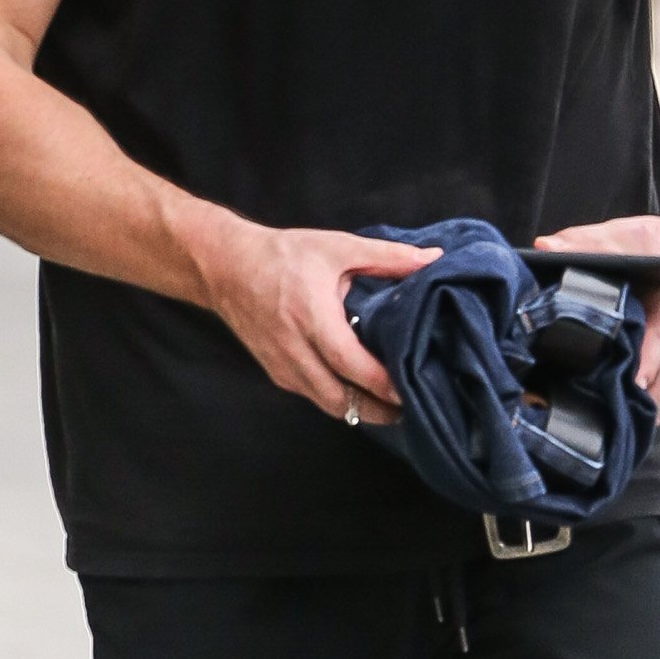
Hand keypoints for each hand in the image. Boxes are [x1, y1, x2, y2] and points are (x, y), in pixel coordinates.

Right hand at [196, 219, 437, 425]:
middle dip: (377, 411)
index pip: (350, 365)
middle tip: (411, 407)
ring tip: (392, 405)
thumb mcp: (338, 247)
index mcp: (312, 318)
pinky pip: (314, 396)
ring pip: (328, 405)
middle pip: (340, 400)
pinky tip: (361, 392)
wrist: (226, 267)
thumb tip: (433, 259)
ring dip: (360, 410)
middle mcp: (294, 350)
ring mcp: (283, 367)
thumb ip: (389, 257)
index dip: (382, 384)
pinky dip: (341, 400)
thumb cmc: (283, 255)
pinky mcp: (277, 374)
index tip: (412, 391)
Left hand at [531, 211, 659, 424]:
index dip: (642, 368)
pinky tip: (628, 425)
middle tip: (605, 422)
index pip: (657, 341)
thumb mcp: (625, 235)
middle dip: (639, 403)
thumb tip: (545, 247)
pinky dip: (654, 411)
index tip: (626, 388)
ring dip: (646, 415)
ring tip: (611, 432)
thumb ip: (584, 242)